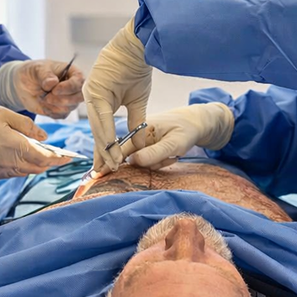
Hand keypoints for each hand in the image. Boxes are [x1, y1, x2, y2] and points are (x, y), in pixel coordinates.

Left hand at [0, 59, 84, 118]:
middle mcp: (74, 86)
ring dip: (52, 105)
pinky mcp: (62, 110)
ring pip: (69, 107)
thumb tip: (53, 82)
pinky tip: (42, 103)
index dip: (68, 87)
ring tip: (41, 97)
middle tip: (46, 96)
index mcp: (72, 72)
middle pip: (79, 97)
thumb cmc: (33, 72)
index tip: (54, 90)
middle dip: (62, 99)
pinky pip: (61, 115)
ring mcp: (70, 99)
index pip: (79, 81)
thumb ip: (45, 74)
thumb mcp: (36, 68)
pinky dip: (50, 111)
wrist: (23, 85)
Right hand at [0, 106, 71, 180]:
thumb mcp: (4, 114)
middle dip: (50, 162)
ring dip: (36, 165)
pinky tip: (20, 156)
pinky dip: (22, 166)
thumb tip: (44, 137)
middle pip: (38, 167)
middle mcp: (11, 164)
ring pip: (26, 172)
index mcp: (16, 148)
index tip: (70, 157)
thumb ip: (27, 126)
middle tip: (58, 154)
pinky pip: (13, 173)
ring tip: (41, 154)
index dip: (60, 159)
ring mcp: (1, 172)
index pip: (46, 158)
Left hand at [83, 18, 151, 171]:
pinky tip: (110, 148)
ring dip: (104, 148)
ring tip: (111, 165)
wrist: (138, 46)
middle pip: (96, 132)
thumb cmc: (137, 69)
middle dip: (101, 154)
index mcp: (99, 101)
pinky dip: (107, 133)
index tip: (108, 166)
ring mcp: (90, 93)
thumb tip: (138, 144)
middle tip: (103, 173)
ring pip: (97, 127)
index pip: (100, 130)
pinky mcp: (94, 89)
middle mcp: (91, 98)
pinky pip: (102, 117)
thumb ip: (135, 123)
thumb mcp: (137, 102)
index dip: (104, 149)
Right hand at [114, 103, 234, 170]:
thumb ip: (154, 153)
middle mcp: (138, 134)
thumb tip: (133, 162)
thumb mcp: (175, 143)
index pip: (120, 147)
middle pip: (129, 158)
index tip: (99, 174)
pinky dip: (159, 162)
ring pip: (140, 162)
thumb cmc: (188, 130)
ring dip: (157, 163)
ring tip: (174, 155)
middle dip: (149, 164)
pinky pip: (148, 161)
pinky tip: (172, 155)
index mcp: (141, 129)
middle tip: (170, 157)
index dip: (110, 160)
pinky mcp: (147, 145)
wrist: (197, 122)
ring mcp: (142, 140)